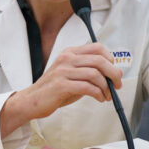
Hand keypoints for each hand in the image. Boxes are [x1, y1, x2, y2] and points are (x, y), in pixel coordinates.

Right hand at [0, 42, 122, 136]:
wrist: (31, 101)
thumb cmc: (54, 89)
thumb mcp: (72, 74)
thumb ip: (88, 71)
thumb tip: (113, 75)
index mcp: (70, 52)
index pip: (97, 48)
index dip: (110, 59)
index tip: (114, 72)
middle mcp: (66, 58)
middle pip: (99, 60)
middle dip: (113, 74)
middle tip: (117, 85)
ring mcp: (63, 71)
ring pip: (95, 74)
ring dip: (106, 87)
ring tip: (107, 95)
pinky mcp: (61, 85)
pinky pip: (87, 87)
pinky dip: (98, 94)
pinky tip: (99, 98)